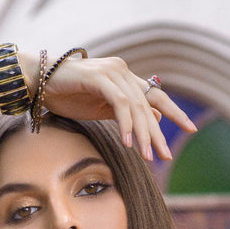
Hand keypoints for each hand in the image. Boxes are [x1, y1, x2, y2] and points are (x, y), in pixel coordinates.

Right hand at [29, 53, 195, 161]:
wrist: (38, 81)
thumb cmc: (66, 95)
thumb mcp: (101, 109)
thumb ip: (124, 114)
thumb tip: (151, 121)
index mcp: (125, 79)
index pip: (156, 96)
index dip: (175, 112)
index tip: (190, 129)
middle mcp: (123, 72)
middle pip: (149, 105)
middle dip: (158, 134)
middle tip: (165, 157)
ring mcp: (112, 72)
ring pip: (136, 107)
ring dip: (143, 134)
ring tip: (147, 156)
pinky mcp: (100, 77)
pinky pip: (119, 104)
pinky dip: (125, 124)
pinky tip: (127, 142)